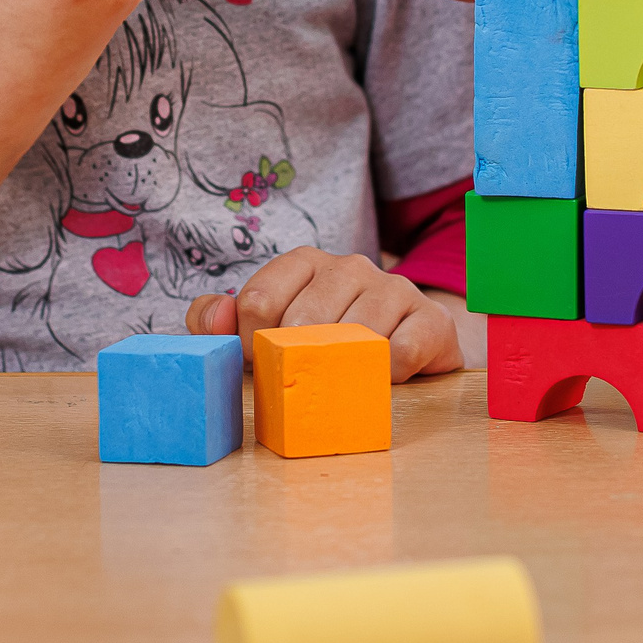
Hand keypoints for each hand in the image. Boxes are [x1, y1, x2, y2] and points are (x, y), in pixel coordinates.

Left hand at [184, 248, 465, 381]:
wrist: (412, 343)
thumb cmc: (329, 338)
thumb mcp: (270, 329)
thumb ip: (222, 322)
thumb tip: (212, 317)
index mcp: (305, 262)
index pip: (257, 301)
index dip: (250, 344)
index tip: (263, 362)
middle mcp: (349, 266)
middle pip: (302, 322)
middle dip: (295, 362)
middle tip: (305, 379)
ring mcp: (393, 288)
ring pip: (350, 337)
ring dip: (341, 370)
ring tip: (343, 378)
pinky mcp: (430, 319)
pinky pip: (400, 353)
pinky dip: (386, 376)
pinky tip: (382, 377)